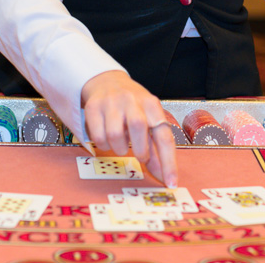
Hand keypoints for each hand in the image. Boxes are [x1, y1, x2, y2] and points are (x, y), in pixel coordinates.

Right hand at [81, 70, 177, 187]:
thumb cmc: (133, 108)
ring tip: (120, 142)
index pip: (164, 136)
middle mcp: (133, 100)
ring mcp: (111, 102)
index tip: (170, 183)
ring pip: (114, 135)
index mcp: (152, 105)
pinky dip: (102, 144)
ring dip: (118, 148)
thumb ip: (156, 149)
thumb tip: (164, 177)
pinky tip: (106, 136)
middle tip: (139, 156)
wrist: (107, 82)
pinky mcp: (93, 107)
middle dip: (140, 151)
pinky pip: (97, 136)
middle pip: (138, 128)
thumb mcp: (149, 121)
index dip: (168, 162)